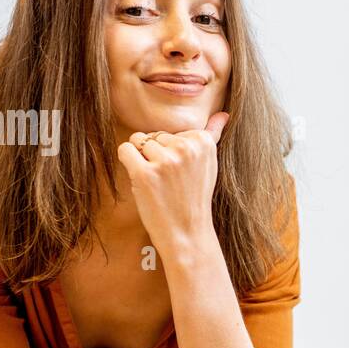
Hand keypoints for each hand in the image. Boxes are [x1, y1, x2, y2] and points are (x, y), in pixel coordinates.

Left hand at [116, 112, 228, 253]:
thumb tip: (224, 114)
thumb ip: (212, 135)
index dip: (172, 152)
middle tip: (171, 182)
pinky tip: (142, 179)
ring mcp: (166, 161)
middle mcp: (186, 148)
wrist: (187, 233)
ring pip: (138, 141)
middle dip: (157, 156)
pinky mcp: (145, 174)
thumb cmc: (194, 198)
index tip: (183, 174)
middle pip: (154, 135)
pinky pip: (125, 150)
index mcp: (203, 142)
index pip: (172, 132)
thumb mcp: (209, 164)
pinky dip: (128, 162)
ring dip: (143, 161)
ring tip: (159, 183)